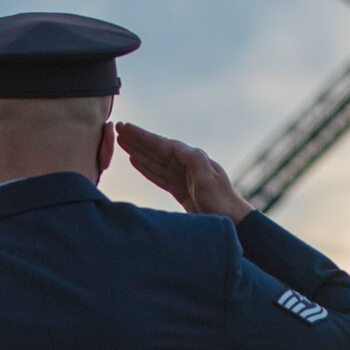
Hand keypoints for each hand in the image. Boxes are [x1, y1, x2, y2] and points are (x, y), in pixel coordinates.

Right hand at [116, 123, 252, 221]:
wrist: (231, 221)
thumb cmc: (221, 200)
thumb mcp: (208, 178)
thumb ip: (193, 160)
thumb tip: (175, 146)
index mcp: (191, 158)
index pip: (162, 143)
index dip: (143, 136)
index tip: (125, 128)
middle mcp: (185, 164)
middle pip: (156, 149)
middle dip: (137, 139)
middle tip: (117, 129)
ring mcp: (182, 177)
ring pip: (154, 161)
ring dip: (138, 151)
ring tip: (121, 142)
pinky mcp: (180, 191)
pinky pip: (158, 176)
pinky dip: (145, 167)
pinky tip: (134, 161)